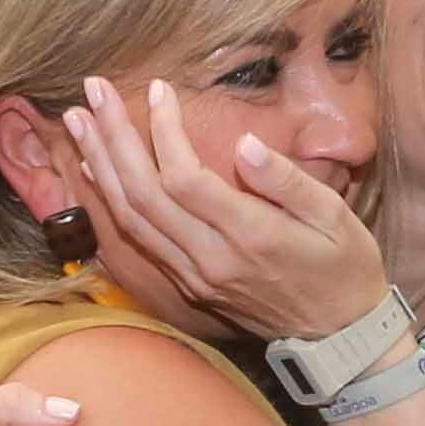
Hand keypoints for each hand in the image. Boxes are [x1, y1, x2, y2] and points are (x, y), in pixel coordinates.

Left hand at [67, 74, 390, 345]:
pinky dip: (112, 199)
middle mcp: (211, 259)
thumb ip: (288, 181)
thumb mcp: (335, 218)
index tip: (160, 89)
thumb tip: (247, 144)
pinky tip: (98, 168)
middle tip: (93, 91)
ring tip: (78, 120)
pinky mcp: (188, 284)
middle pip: (143, 194)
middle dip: (114, 138)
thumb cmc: (345, 268)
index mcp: (250, 237)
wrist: (339, 336)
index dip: (164, 131)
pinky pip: (138, 238)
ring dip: (100, 165)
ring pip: (130, 217)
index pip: (185, 179)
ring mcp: (194, 275)